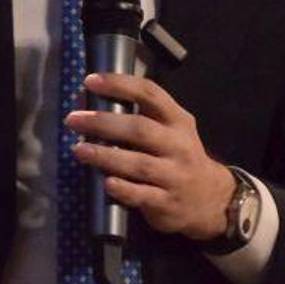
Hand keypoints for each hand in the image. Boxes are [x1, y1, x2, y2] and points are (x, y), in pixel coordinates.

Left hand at [66, 73, 236, 240]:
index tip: (90, 80)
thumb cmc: (177, 156)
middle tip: (74, 119)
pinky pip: (142, 195)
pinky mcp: (167, 203)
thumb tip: (85, 102)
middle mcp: (179, 145)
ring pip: (139, 164)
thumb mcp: (169, 131)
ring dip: (106, 156)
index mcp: (178, 121)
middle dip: (104, 122)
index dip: (120, 84)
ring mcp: (175, 176)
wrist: (211, 198)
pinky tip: (106, 182)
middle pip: (140, 129)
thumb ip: (136, 116)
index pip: (150, 94)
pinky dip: (124, 189)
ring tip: (79, 150)